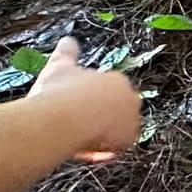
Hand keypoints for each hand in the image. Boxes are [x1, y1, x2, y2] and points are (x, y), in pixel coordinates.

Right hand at [28, 38, 141, 163]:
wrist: (64, 117)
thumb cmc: (59, 92)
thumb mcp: (59, 67)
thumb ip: (66, 53)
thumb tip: (67, 39)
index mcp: (117, 80)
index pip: (107, 94)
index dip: (88, 104)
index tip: (73, 110)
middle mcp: (130, 98)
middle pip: (114, 113)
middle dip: (97, 121)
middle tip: (74, 126)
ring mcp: (132, 119)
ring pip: (115, 132)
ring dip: (98, 137)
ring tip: (76, 139)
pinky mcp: (129, 139)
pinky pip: (115, 149)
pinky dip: (100, 152)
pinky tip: (82, 151)